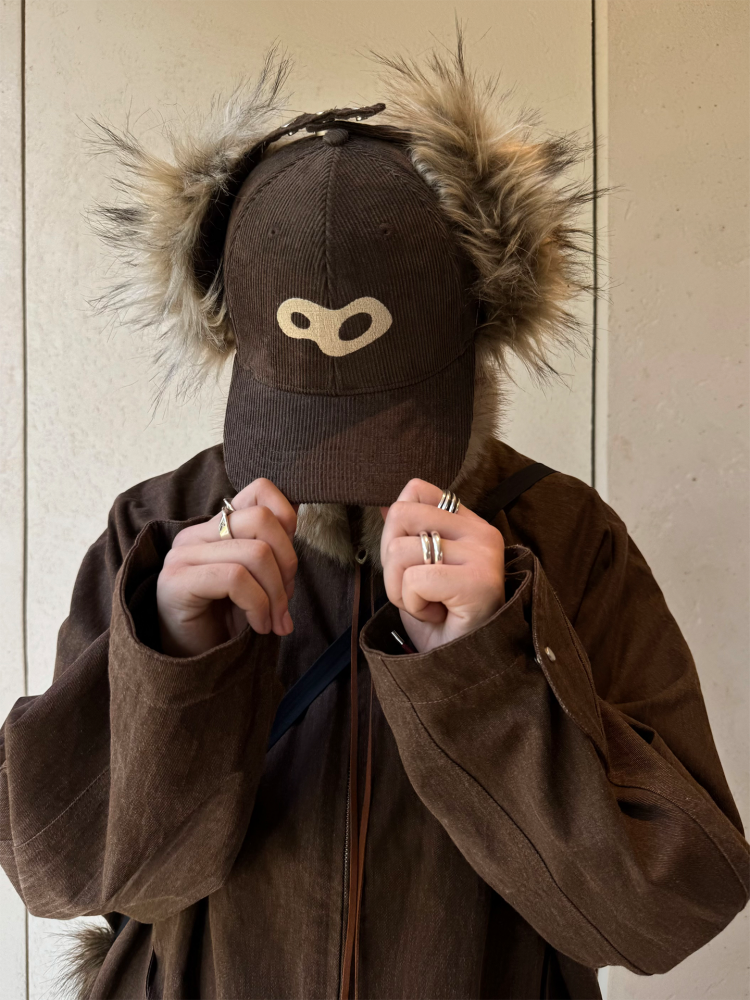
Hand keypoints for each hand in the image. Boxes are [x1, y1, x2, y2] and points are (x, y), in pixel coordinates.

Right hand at [156, 479, 297, 656]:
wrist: (190, 665)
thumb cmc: (225, 621)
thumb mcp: (257, 579)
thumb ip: (272, 549)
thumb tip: (298, 520)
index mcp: (217, 525)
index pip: (259, 489)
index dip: (288, 519)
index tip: (289, 562)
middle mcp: (196, 533)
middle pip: (263, 520)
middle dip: (288, 565)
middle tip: (284, 602)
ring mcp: (183, 555)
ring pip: (256, 552)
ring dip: (276, 595)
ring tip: (273, 620)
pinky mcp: (177, 581)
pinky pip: (236, 579)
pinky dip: (258, 606)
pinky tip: (258, 626)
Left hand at [380, 479, 505, 652]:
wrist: (465, 669)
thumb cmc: (444, 623)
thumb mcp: (418, 571)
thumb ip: (407, 535)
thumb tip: (380, 503)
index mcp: (470, 524)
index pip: (417, 490)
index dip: (397, 525)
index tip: (412, 563)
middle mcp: (482, 532)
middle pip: (400, 514)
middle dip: (391, 560)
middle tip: (416, 590)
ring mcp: (484, 555)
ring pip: (400, 550)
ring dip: (400, 589)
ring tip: (427, 605)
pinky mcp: (479, 581)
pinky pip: (415, 579)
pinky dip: (412, 604)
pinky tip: (436, 615)